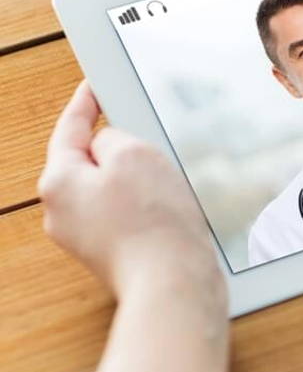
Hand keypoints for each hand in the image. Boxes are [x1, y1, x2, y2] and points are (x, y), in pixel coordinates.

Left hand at [38, 81, 221, 298]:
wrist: (174, 284)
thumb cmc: (155, 224)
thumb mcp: (136, 154)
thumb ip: (113, 137)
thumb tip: (109, 146)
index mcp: (58, 183)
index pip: (69, 129)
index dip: (86, 103)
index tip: (94, 86)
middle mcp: (62, 213)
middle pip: (90, 162)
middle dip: (120, 152)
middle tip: (150, 147)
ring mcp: (86, 238)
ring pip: (111, 190)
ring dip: (138, 183)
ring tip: (166, 191)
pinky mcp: (112, 254)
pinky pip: (125, 215)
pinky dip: (146, 208)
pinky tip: (168, 214)